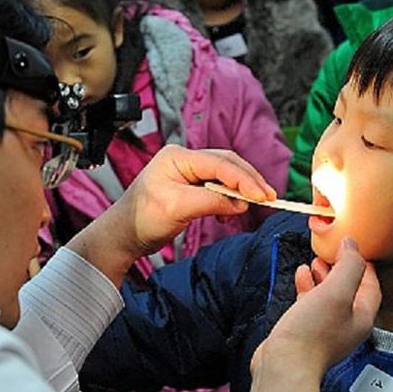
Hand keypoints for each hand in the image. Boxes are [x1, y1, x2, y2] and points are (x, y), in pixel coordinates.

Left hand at [67, 145, 275, 286]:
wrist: (124, 235)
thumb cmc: (143, 219)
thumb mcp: (178, 209)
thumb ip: (211, 201)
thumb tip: (240, 203)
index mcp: (177, 156)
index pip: (220, 163)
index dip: (244, 179)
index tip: (262, 195)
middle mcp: (184, 159)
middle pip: (227, 164)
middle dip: (248, 181)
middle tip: (268, 198)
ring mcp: (187, 171)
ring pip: (225, 175)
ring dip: (239, 191)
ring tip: (246, 208)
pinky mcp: (190, 185)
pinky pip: (218, 187)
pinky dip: (228, 199)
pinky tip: (228, 213)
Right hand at [247, 238, 380, 391]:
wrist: (284, 364)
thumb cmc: (312, 332)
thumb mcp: (336, 291)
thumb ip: (348, 266)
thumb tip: (352, 245)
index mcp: (362, 316)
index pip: (371, 284)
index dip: (363, 264)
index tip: (353, 246)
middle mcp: (348, 324)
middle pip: (350, 289)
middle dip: (341, 268)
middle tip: (332, 251)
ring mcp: (327, 329)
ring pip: (330, 296)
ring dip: (324, 276)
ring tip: (315, 261)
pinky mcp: (307, 331)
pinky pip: (312, 303)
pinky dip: (308, 287)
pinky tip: (300, 275)